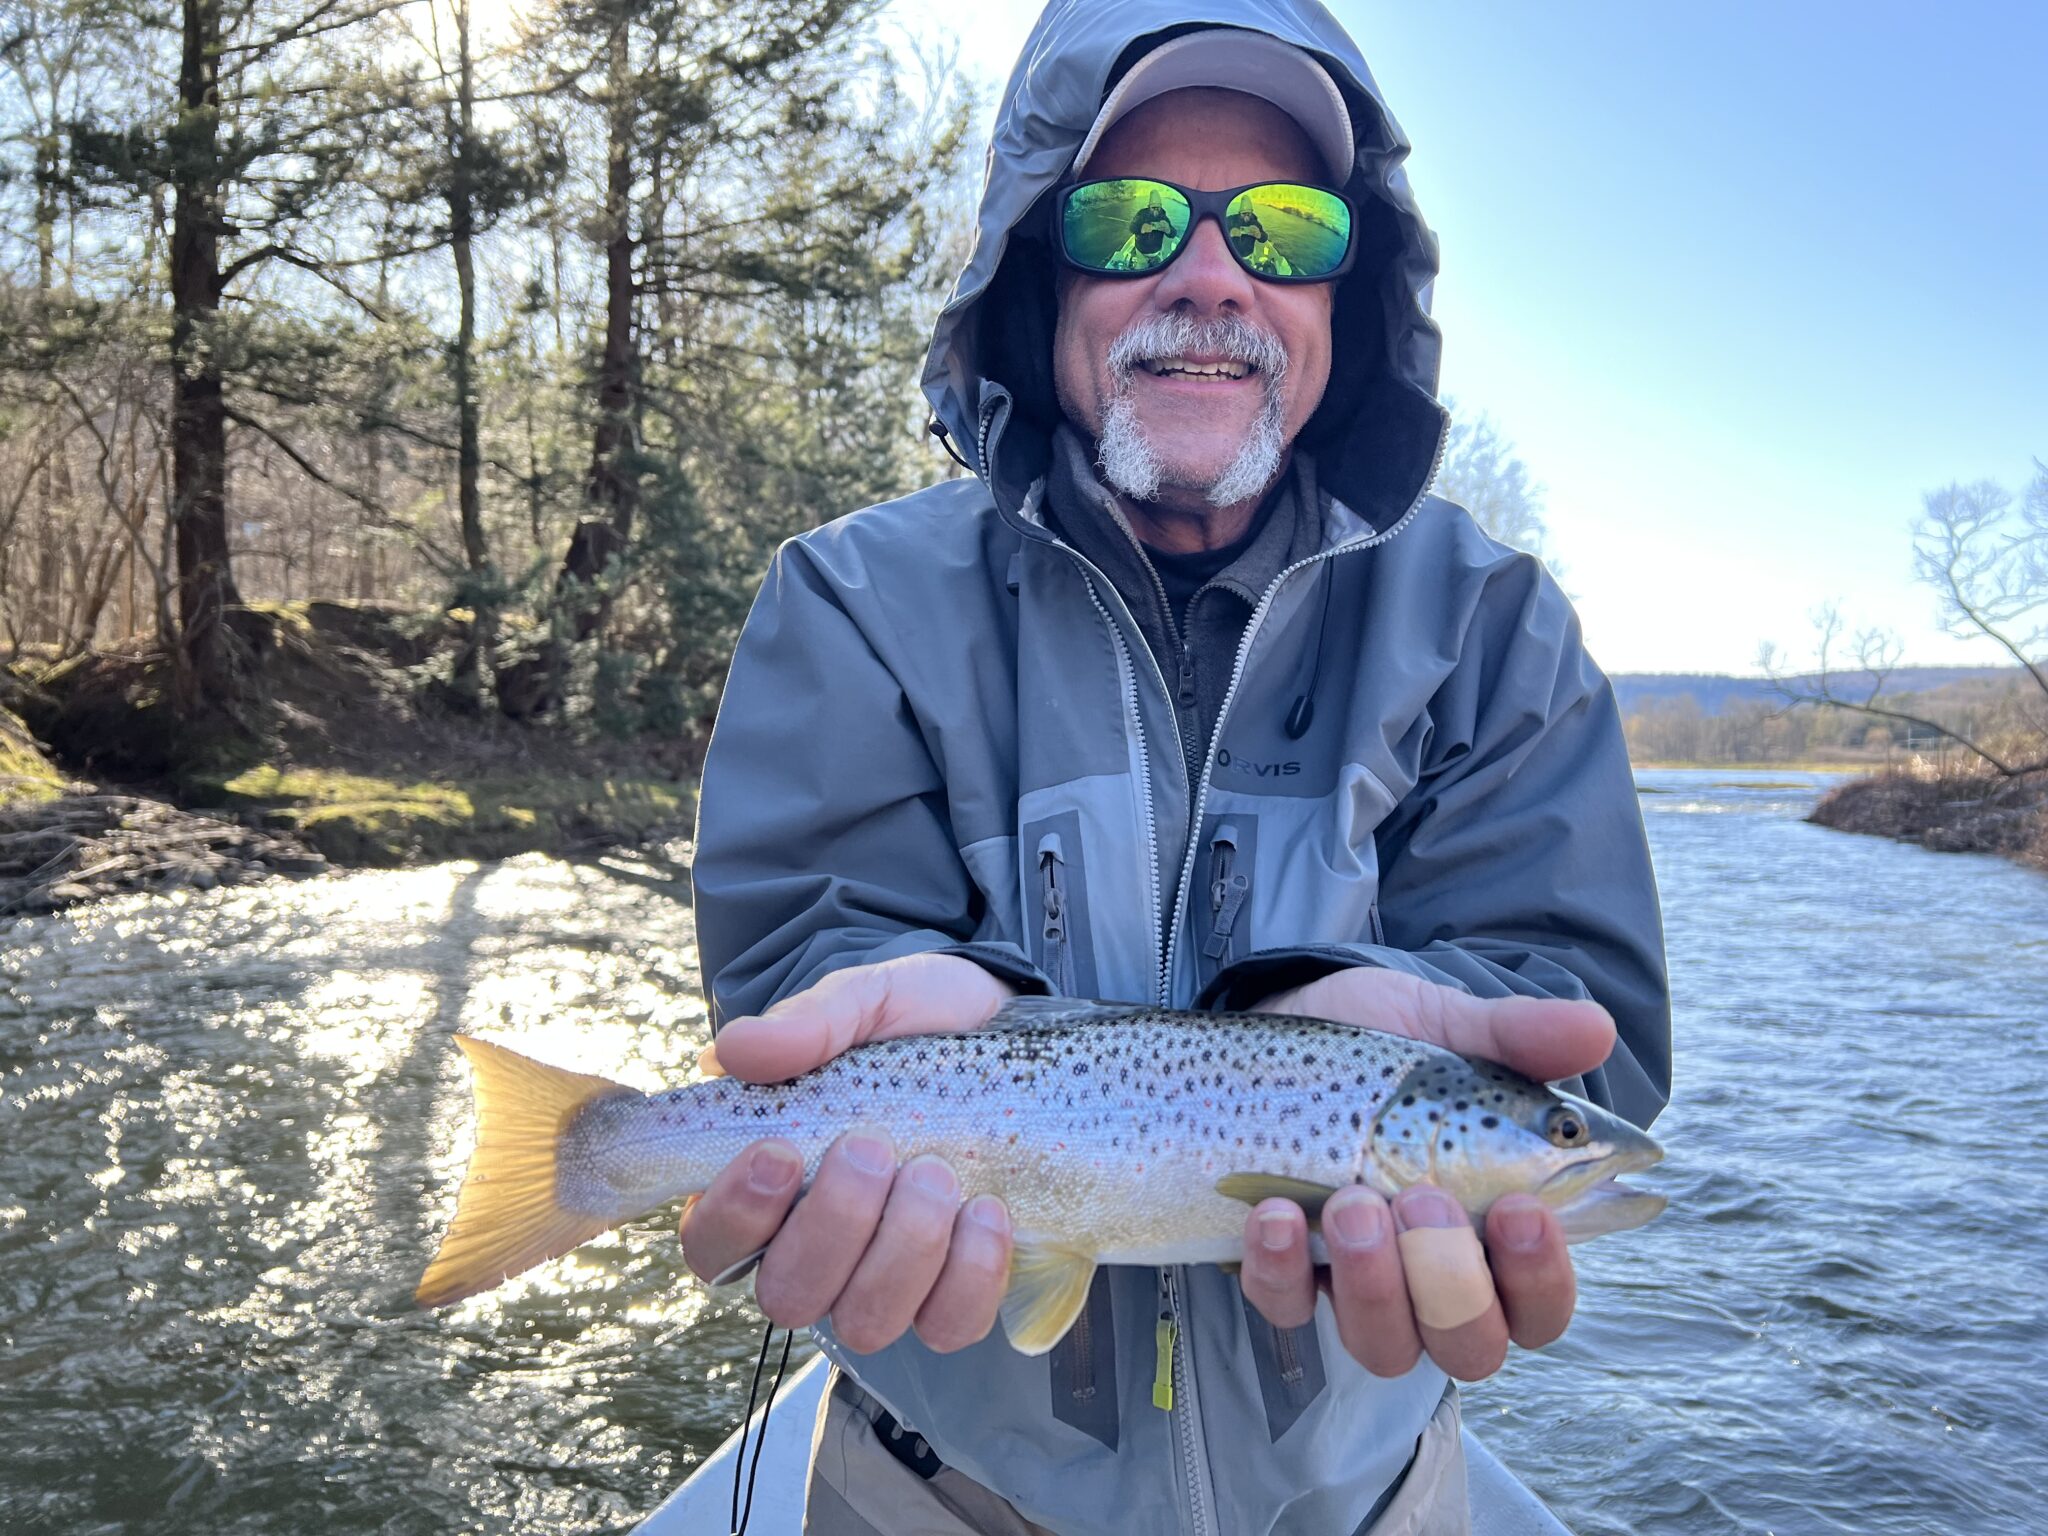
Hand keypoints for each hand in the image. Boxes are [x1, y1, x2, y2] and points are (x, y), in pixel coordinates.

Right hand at [678, 953, 1016, 1353]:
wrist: (1006, 1030)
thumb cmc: (915, 1025)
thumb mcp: (866, 1001)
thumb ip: (807, 1022)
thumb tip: (733, 1051)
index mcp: (765, 1189)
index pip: (710, 1243)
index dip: (735, 1216)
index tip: (779, 1153)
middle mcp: (815, 1252)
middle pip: (788, 1295)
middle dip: (832, 1226)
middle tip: (871, 1147)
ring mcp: (886, 1282)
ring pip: (866, 1322)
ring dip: (903, 1249)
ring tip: (935, 1170)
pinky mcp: (956, 1292)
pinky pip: (951, 1326)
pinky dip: (970, 1275)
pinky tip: (986, 1209)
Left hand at [1238, 967, 1614, 1380]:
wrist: (1286, 1022)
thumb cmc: (1386, 1052)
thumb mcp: (1450, 1030)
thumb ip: (1519, 1037)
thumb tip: (1595, 1029)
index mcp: (1496, 1233)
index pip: (1542, 1302)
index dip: (1541, 1278)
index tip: (1520, 1209)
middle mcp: (1434, 1281)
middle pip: (1471, 1347)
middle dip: (1452, 1285)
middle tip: (1424, 1199)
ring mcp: (1357, 1284)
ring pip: (1383, 1345)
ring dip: (1373, 1284)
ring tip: (1352, 1202)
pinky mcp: (1283, 1272)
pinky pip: (1285, 1304)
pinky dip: (1280, 1268)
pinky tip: (1276, 1213)